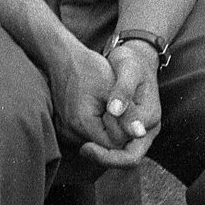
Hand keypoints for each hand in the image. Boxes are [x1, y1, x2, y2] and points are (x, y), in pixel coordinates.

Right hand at [44, 38, 137, 167]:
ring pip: (98, 142)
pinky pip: (89, 136)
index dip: (125, 129)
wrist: (63, 58)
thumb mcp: (113, 88)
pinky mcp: (65, 127)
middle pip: (106, 146)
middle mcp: (70, 131)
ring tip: (105, 106)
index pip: (116, 144)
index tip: (123, 107)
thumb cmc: (90, 69)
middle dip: (117, 129)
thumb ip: (127, 114)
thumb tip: (140, 134)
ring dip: (107, 128)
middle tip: (115, 107)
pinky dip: (98, 126)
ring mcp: (66, 131)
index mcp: (82, 123)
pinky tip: (98, 109)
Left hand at [92, 38, 164, 166]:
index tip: (85, 147)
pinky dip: (101, 144)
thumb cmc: (132, 62)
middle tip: (82, 150)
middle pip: (127, 158)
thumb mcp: (128, 70)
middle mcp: (147, 128)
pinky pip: (117, 142)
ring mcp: (138, 128)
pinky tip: (85, 138)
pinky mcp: (128, 124)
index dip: (109, 156)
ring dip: (102, 153)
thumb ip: (123, 91)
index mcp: (149, 118)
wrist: (136, 58)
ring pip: (121, 153)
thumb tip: (114, 112)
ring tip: (82, 146)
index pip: (131, 154)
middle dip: (104, 158)